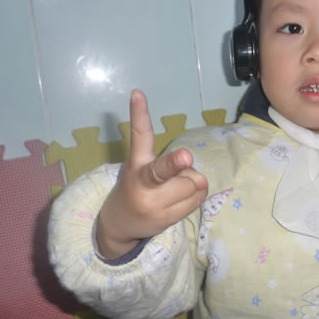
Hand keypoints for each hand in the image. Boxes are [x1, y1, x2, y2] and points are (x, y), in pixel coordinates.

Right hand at [97, 89, 207, 258]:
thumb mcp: (142, 172)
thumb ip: (168, 168)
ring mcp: (154, 203)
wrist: (119, 225)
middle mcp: (143, 183)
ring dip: (192, 183)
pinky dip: (196, 195)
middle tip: (185, 158)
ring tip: (175, 190)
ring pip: (192, 183)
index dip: (139, 114)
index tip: (137, 93)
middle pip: (165, 169)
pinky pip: (198, 199)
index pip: (138, 135)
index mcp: (136, 164)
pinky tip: (181, 199)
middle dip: (176, 163)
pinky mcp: (167, 219)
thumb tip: (199, 179)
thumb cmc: (137, 189)